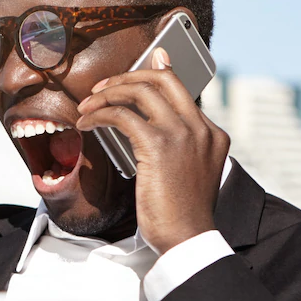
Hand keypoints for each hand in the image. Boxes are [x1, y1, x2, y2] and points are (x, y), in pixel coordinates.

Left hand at [75, 48, 229, 254]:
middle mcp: (201, 129)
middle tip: (103, 88)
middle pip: (163, 80)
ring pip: (140, 91)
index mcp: (212, 134)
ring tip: (88, 107)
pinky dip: (100, 115)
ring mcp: (183, 134)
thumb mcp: (188, 173)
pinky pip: (122, 115)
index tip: (145, 62)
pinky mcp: (159, 145)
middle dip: (128, 76)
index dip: (159, 72)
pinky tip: (87, 124)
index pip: (182, 90)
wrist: (187, 238)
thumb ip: (176, 147)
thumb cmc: (181, 214)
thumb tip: (144, 127)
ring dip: (108, 94)